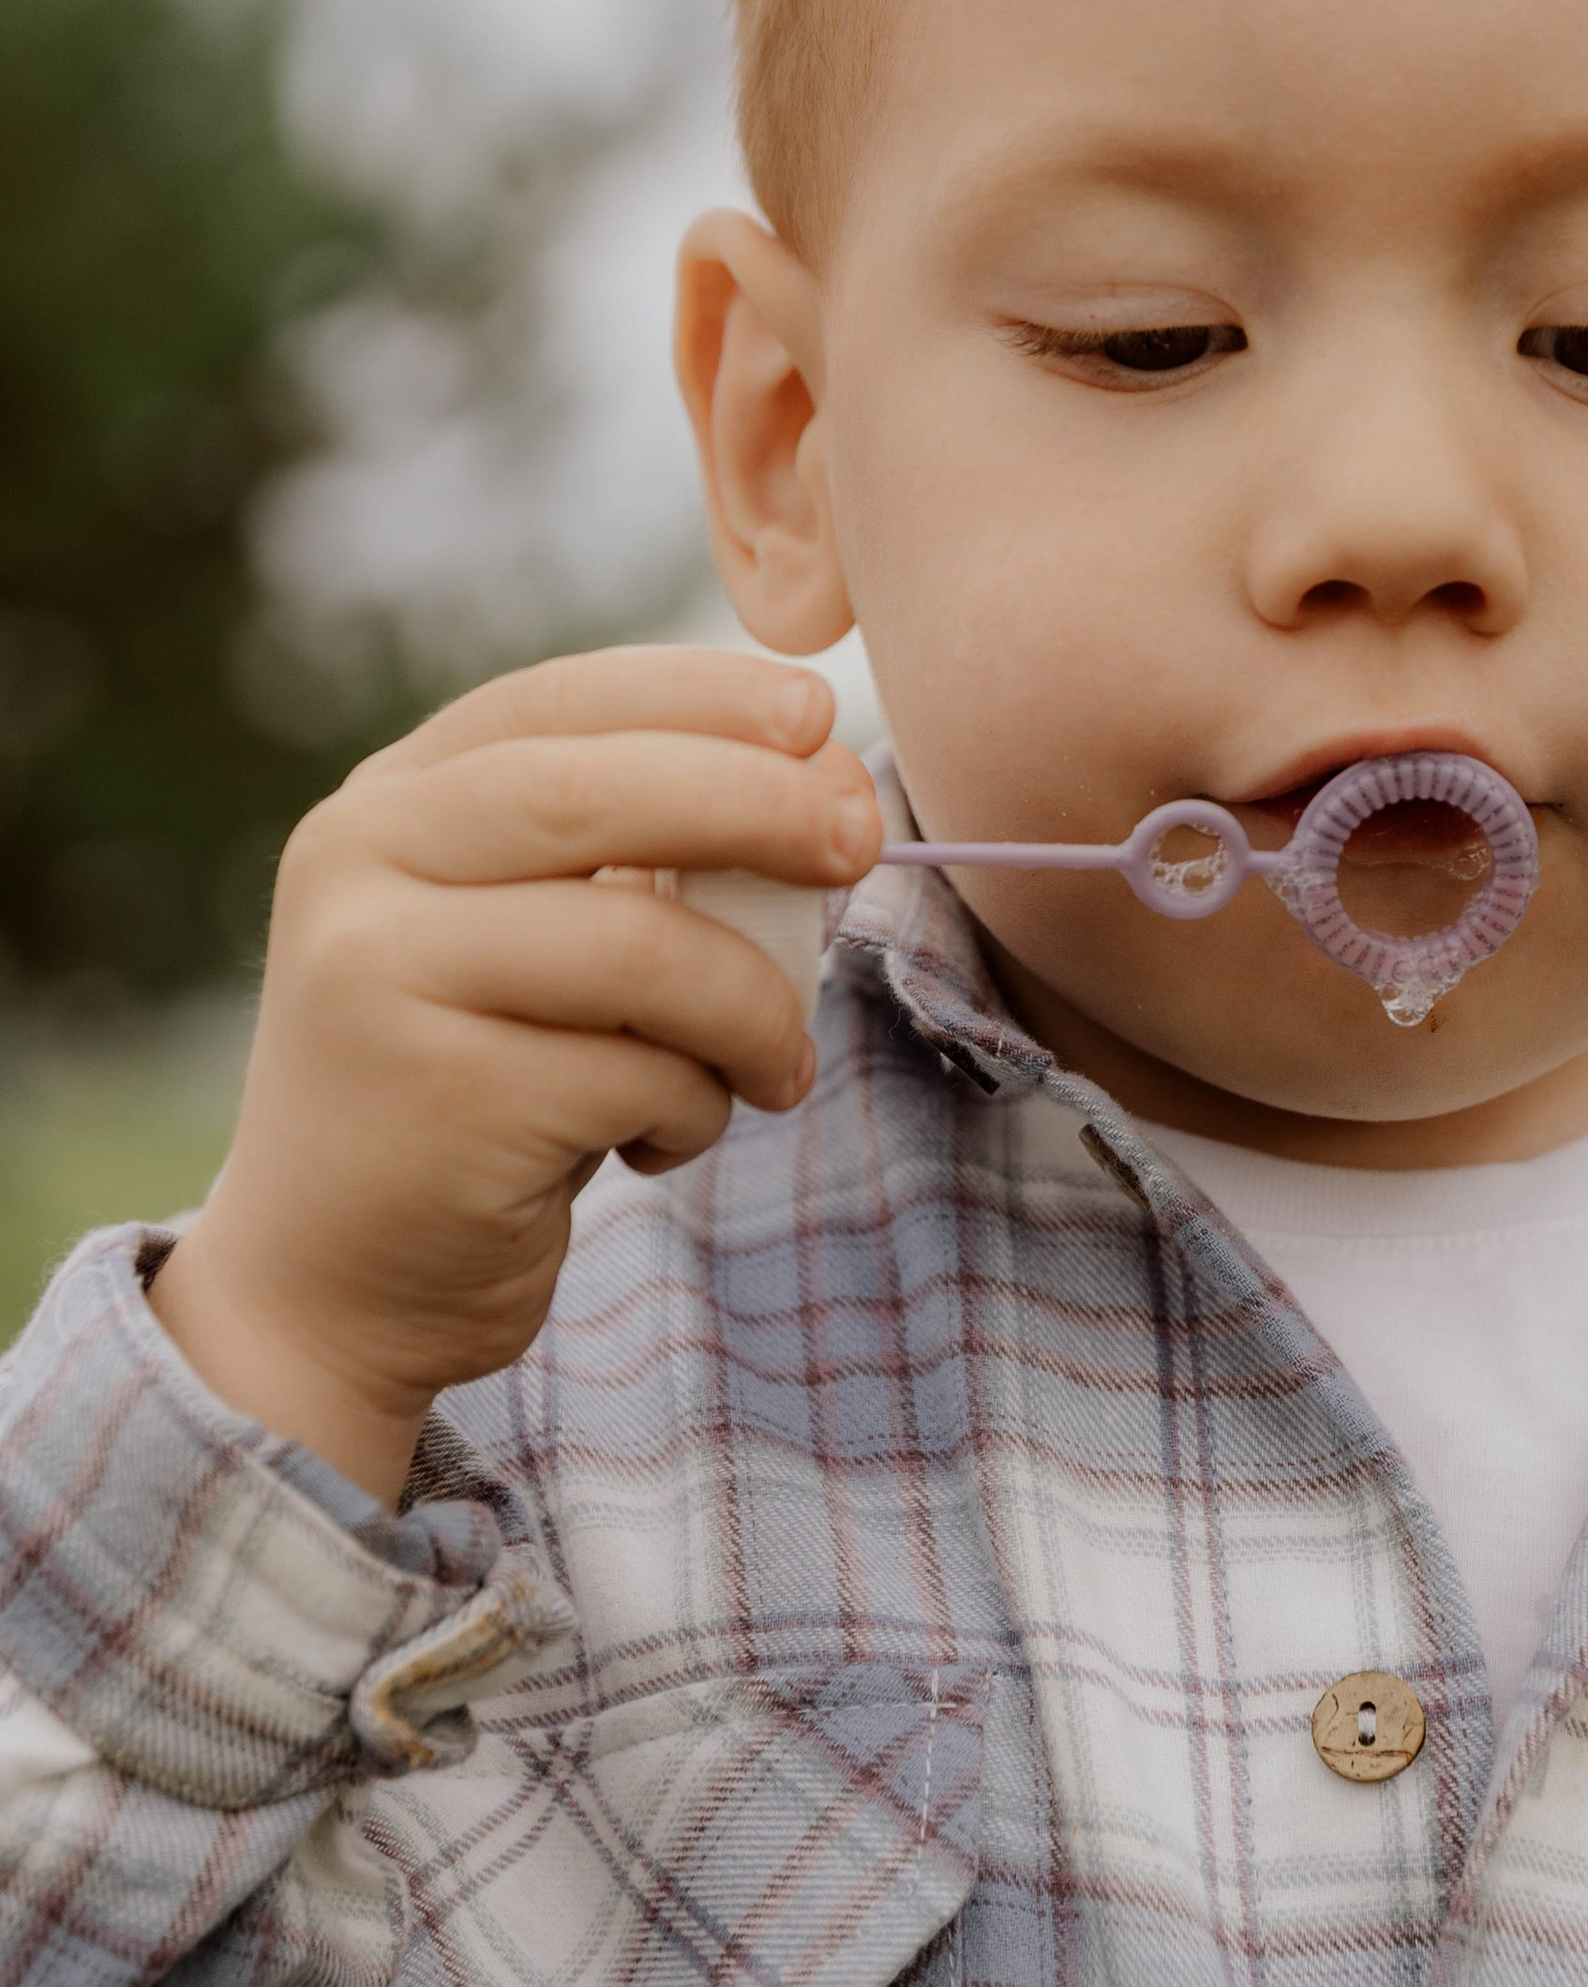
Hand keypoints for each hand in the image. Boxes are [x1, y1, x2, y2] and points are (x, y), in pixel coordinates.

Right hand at [151, 647, 877, 1502]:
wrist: (330, 1288)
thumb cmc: (474, 1099)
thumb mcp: (527, 951)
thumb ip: (624, 867)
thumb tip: (821, 787)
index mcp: (387, 808)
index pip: (556, 703)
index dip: (699, 697)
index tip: (815, 714)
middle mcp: (360, 869)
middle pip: (598, 793)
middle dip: (758, 804)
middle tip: (858, 841)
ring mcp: (383, 978)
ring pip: (643, 947)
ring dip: (753, 1009)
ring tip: (773, 1069)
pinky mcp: (441, 1099)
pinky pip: (641, 1073)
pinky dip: (695, 1109)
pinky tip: (658, 1145)